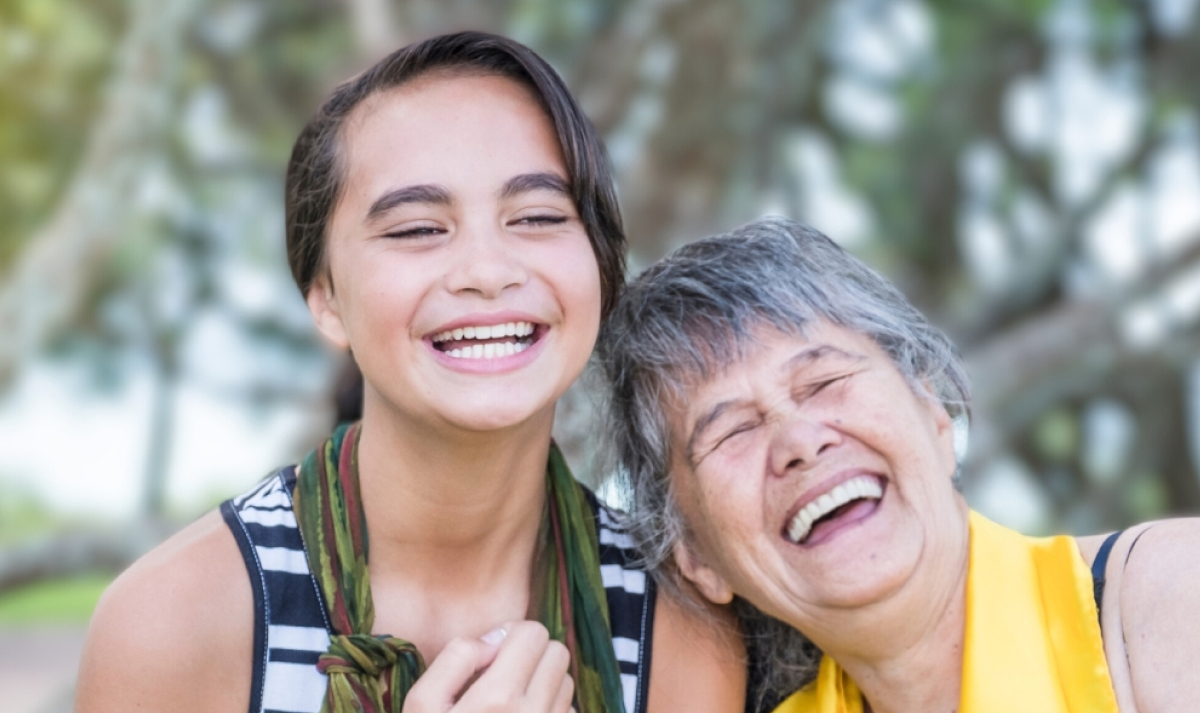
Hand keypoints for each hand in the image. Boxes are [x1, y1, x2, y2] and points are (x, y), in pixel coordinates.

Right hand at [403, 621, 574, 712]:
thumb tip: (498, 636)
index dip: (512, 637)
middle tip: (503, 676)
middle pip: (558, 653)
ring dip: (543, 683)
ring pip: (566, 682)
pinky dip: (550, 710)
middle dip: (532, 656)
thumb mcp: (422, 703)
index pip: (534, 633)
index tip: (492, 656)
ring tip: (510, 704)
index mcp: (497, 698)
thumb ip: (457, 657)